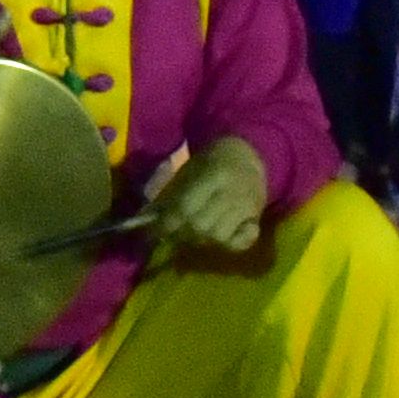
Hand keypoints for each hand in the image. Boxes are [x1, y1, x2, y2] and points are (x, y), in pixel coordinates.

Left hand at [141, 137, 273, 264]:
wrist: (247, 153)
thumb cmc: (210, 163)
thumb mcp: (187, 172)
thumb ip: (167, 196)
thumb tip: (141, 221)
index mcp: (214, 175)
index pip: (184, 209)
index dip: (165, 224)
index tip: (153, 231)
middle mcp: (233, 191)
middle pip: (200, 226)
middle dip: (181, 233)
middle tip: (174, 232)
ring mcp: (248, 206)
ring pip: (218, 237)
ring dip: (201, 239)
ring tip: (195, 232)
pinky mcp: (257, 217)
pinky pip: (243, 242)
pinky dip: (230, 244)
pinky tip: (222, 236)